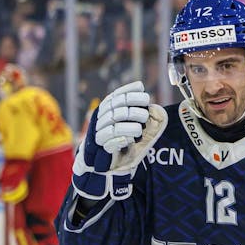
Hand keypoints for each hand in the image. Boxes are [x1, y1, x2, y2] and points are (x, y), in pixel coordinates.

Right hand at [71, 81, 166, 200]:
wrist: (100, 159)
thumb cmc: (118, 136)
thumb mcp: (126, 118)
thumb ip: (132, 105)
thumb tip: (140, 84)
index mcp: (106, 107)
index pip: (117, 95)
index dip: (131, 93)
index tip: (145, 95)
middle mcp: (100, 117)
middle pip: (118, 108)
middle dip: (135, 109)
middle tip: (145, 115)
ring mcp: (99, 131)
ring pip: (115, 123)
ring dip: (131, 125)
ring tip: (139, 129)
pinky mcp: (100, 145)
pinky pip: (110, 140)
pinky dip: (122, 138)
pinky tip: (130, 139)